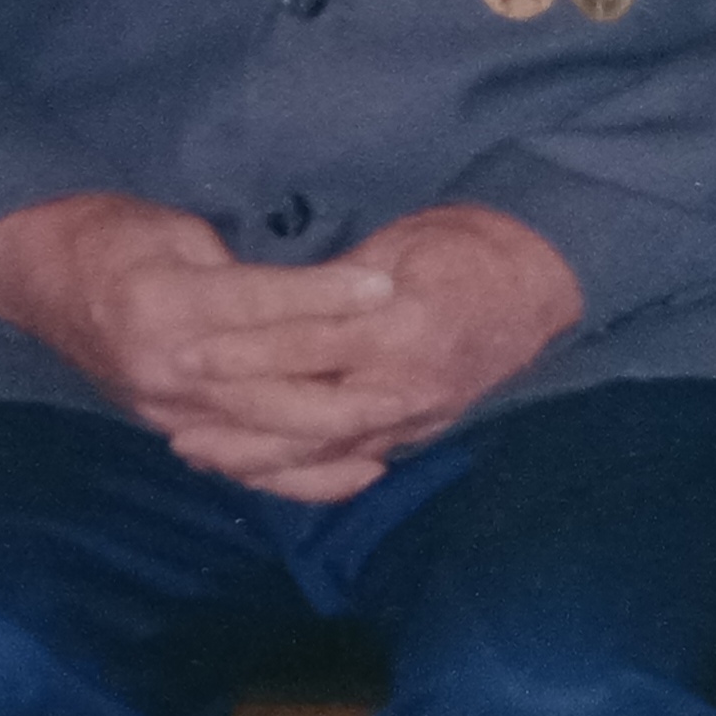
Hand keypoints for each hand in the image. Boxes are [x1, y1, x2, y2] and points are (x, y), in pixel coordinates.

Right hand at [0, 191, 395, 443]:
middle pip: (274, 390)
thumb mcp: (173, 227)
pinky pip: (245, 464)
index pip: (263, 308)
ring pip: (268, 436)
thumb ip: (236, 271)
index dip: (328, 298)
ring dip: (338, 435)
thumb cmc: (106, 231)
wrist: (30, 273)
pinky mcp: (168, 427)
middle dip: (350, 387)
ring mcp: (166, 409)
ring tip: (402, 421)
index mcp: (166, 305)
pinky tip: (357, 470)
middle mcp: (167, 369)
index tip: (387, 290)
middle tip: (417, 376)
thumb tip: (307, 298)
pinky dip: (303, 475)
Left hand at [160, 204, 583, 500]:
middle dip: (241, 426)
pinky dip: (299, 471)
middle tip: (177, 427)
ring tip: (198, 453)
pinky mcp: (418, 432)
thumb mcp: (399, 244)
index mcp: (402, 325)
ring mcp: (416, 416)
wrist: (539, 282)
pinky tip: (253, 470)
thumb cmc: (465, 247)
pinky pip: (348, 462)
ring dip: (258, 459)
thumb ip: (338, 285)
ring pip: (324, 452)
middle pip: (309, 418)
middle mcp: (408, 384)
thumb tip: (274, 306)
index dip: (245, 353)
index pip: (309, 346)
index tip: (190, 354)